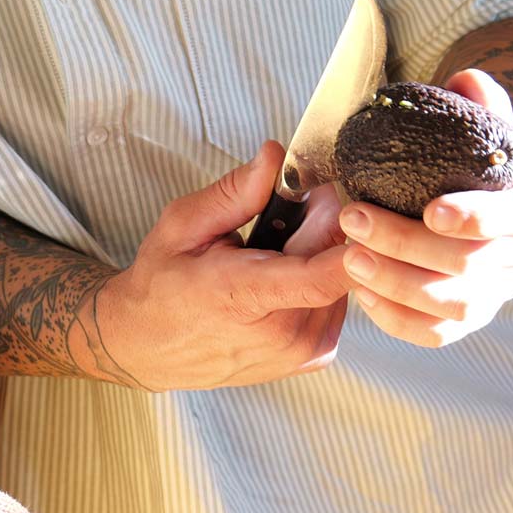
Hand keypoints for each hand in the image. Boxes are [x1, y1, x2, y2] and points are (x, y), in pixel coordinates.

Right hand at [91, 140, 351, 390]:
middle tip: (290, 201)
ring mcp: (302, 351)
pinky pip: (337, 299)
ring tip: (275, 247)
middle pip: (335, 263)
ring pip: (342, 279)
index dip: (352, 244)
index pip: (317, 278)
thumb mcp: (183, 225)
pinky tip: (285, 273)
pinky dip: (320, 276)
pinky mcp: (315, 355)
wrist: (150, 346)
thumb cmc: (162, 283)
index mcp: (243, 296)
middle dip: (324, 221)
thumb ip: (234, 192)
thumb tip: (275, 156)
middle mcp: (281, 333)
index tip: (361, 210)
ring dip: (321, 251)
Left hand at [338, 68, 512, 347]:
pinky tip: (363, 294)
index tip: (429, 211)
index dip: (475, 217)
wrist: (483, 191)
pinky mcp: (468, 317)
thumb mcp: (482, 122)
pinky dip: (400, 320)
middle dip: (407, 244)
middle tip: (354, 219)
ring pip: (454, 305)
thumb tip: (466, 79)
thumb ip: (478, 98)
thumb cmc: (474, 153)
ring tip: (350, 257)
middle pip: (471, 263)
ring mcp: (498, 291)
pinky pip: (437, 333)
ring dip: (398, 284)